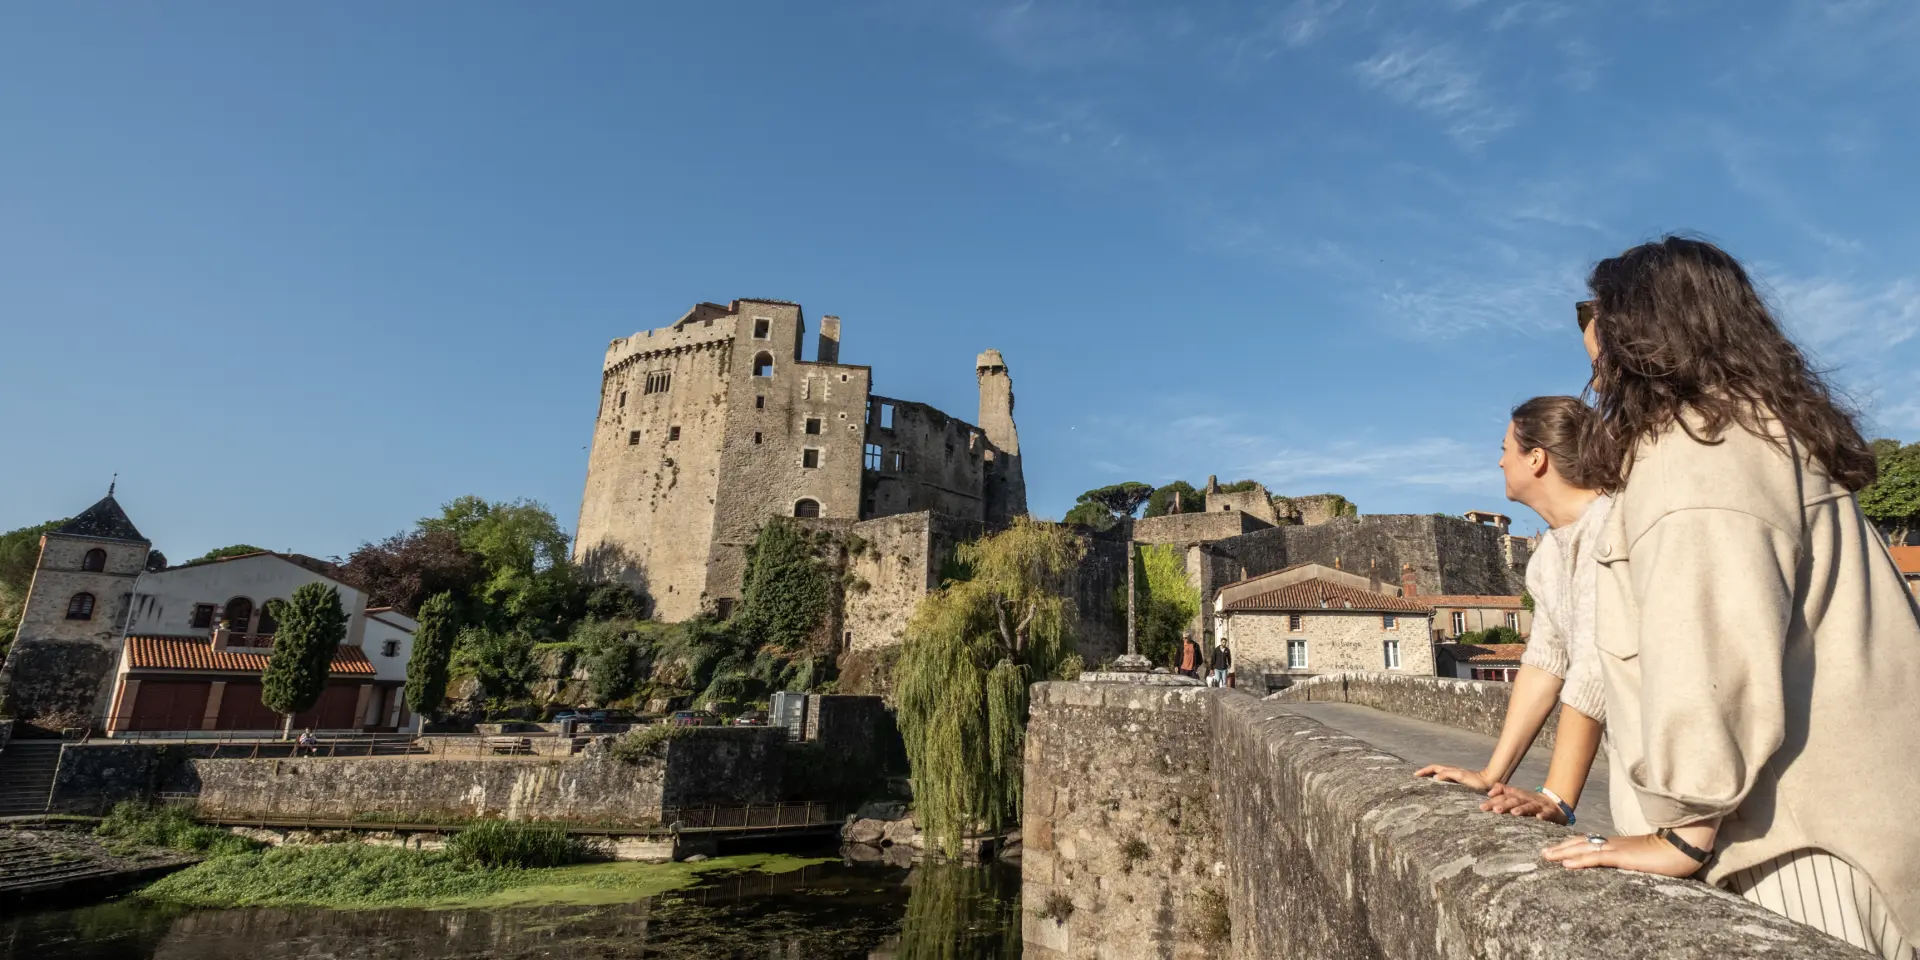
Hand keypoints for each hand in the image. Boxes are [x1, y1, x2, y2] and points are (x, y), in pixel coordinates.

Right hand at [1414, 764, 1494, 791]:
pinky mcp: (1459, 784)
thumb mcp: (1461, 776)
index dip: (1424, 771)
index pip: (1433, 768)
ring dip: (1430, 778)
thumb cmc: (1476, 781)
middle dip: (1425, 773)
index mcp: (1450, 770)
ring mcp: (1455, 778)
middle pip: (1435, 771)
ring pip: (1439, 776)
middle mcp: (1452, 773)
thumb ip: (1448, 775)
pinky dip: (1438, 783)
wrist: (1489, 782)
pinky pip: (1445, 782)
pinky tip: (1439, 790)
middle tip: (1416, 778)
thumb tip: (1434, 777)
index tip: (1415, 775)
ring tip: (1424, 784)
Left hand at [1482, 783, 1566, 823]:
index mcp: (1518, 796)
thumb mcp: (1517, 796)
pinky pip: (1547, 814)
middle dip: (1505, 804)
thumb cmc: (1531, 802)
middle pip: (1515, 800)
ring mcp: (1539, 805)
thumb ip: (1503, 792)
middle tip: (1495, 810)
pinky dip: (1543, 815)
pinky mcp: (1550, 812)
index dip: (1493, 801)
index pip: (1504, 797)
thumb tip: (1489, 793)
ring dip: (1522, 809)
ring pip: (1530, 806)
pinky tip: (1539, 818)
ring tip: (1514, 813)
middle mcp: (1527, 799)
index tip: (1482, 807)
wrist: (1555, 804)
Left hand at [1541, 833, 1701, 877]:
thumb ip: (1632, 859)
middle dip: (1560, 848)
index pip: (1589, 842)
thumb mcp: (1644, 856)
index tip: (1557, 850)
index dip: (1571, 845)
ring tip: (1546, 857)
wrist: (1685, 846)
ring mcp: (1617, 849)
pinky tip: (1566, 864)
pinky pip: (1597, 858)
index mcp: (1617, 844)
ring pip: (1583, 849)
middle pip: (1580, 843)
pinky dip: (1579, 860)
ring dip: (1563, 853)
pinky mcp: (1623, 857)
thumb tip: (1624, 863)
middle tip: (1543, 853)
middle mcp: (1613, 843)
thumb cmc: (1669, 853)